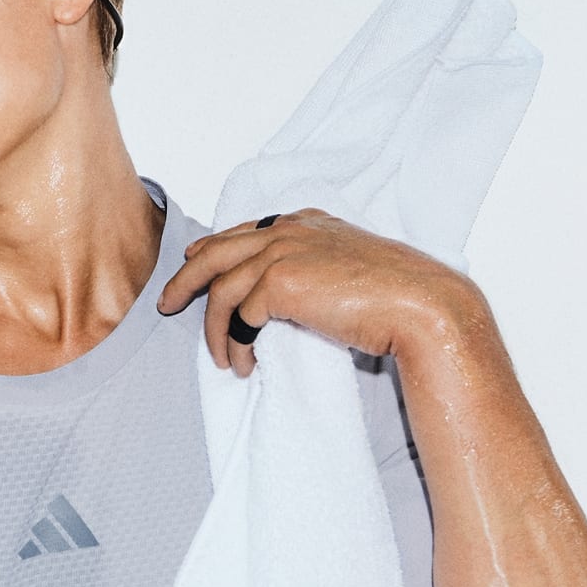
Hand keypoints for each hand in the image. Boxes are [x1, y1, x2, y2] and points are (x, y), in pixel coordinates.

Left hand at [154, 207, 474, 376]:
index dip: (213, 250)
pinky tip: (242, 364)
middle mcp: (289, 229)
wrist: (421, 306)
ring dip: (213, 330)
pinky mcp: (279, 282)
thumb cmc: (397, 299)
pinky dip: (233, 344)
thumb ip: (314, 270)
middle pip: (216, 251)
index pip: (245, 232)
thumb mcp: (349, 271)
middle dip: (185, 279)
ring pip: (220, 288)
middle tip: (166, 304)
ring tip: (221, 360)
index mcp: (306, 222)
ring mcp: (282, 252)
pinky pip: (236, 316)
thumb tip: (285, 297)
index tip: (194, 265)